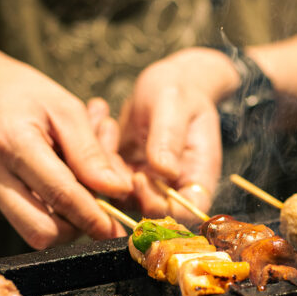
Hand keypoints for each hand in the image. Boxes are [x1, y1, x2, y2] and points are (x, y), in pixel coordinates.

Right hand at [0, 46, 131, 247]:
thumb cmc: (21, 93)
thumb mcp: (64, 108)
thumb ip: (91, 152)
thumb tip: (119, 189)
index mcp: (12, 142)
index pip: (60, 195)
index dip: (93, 217)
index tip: (115, 228)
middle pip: (41, 232)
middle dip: (77, 228)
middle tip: (99, 208)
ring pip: (34, 230)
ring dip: (66, 216)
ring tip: (79, 179)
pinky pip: (24, 217)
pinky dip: (50, 206)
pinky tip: (57, 175)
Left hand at [118, 47, 238, 222]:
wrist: (168, 82)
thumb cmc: (179, 90)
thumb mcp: (174, 106)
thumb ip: (169, 138)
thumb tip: (164, 171)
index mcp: (197, 176)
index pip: (184, 214)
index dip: (159, 206)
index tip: (140, 178)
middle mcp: (173, 187)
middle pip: (147, 211)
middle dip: (122, 186)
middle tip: (112, 153)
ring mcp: (149, 183)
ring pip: (120, 196)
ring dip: (107, 168)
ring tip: (109, 126)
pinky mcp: (126, 174)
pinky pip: (105, 179)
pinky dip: (99, 155)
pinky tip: (103, 122)